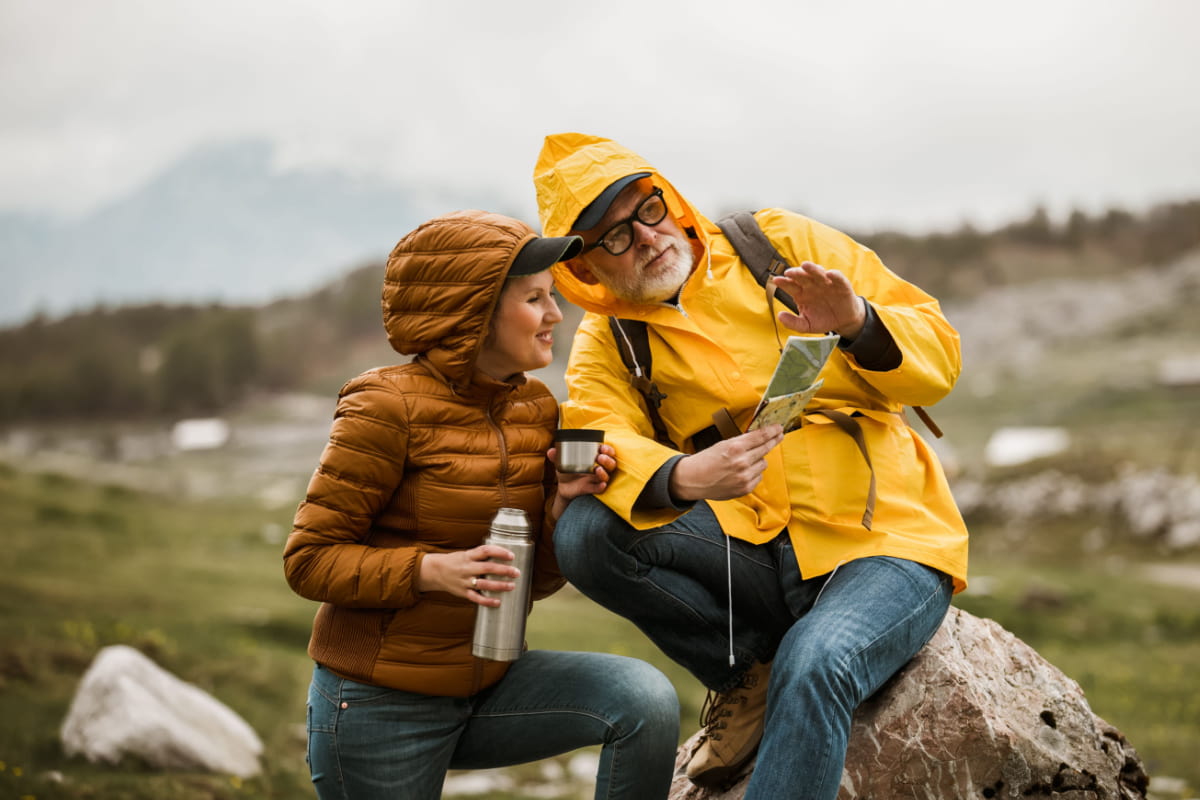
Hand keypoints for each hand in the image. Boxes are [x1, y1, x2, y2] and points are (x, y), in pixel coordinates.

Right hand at [417, 545, 518, 606]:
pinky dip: (487, 601)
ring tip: (511, 586)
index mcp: (468, 556)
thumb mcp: (466, 554)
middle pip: (487, 568)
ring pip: (484, 584)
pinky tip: (498, 602)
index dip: (499, 552)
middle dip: (504, 570)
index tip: (511, 556)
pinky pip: (476, 598)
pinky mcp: (462, 592)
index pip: (485, 551)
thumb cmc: (455, 561)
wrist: (435, 571)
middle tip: (516, 572)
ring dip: (499, 585)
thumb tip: (503, 554)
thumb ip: (481, 555)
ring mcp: (464, 581)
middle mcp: (467, 568)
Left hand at [548, 443, 615, 520]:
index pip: (607, 452)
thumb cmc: (567, 470)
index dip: (607, 449)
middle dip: (607, 460)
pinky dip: (600, 486)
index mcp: (593, 458)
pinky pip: (599, 488)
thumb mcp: (561, 462)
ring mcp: (595, 479)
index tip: (602, 448)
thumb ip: (556, 456)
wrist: (563, 487)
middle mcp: (598, 468)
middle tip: (599, 457)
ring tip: (597, 469)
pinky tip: (601, 485)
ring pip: (606, 476)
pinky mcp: (591, 489)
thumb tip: (551, 451)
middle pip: (610, 464)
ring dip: (604, 472)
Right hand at [668, 425, 783, 501]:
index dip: (772, 431)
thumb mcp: (723, 444)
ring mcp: (745, 476)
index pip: (760, 436)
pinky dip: (754, 473)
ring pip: (763, 463)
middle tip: (778, 436)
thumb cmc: (706, 460)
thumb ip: (742, 442)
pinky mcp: (745, 488)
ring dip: (758, 460)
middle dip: (773, 441)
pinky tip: (743, 472)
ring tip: (745, 460)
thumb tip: (761, 437)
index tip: (778, 428)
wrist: (693, 480)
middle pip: (766, 448)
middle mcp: (742, 462)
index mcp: (735, 447)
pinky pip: (759, 476)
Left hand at [771, 261, 865, 338]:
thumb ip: (793, 323)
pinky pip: (838, 278)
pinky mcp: (841, 285)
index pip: (790, 285)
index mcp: (801, 293)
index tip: (776, 280)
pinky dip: (834, 275)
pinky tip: (829, 274)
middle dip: (796, 273)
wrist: (842, 322)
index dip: (783, 282)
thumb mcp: (806, 325)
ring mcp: (826, 283)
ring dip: (812, 268)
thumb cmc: (822, 320)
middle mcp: (812, 285)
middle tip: (789, 272)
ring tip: (805, 265)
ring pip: (818, 273)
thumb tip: (779, 316)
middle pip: (802, 276)